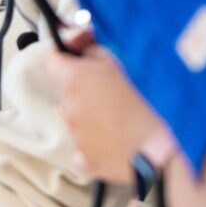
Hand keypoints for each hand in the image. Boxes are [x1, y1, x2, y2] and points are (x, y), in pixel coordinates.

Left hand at [46, 42, 159, 182]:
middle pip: (65, 91)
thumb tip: (82, 49)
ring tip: (117, 117)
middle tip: (109, 91)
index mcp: (73, 81)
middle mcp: (67, 107)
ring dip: (88, 114)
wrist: (155, 152)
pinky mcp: (81, 157)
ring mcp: (72, 134)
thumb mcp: (120, 67)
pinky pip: (82, 145)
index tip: (75, 56)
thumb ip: (94, 54)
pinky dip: (94, 141)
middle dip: (81, 88)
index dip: (63, 55)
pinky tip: (115, 139)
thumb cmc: (144, 106)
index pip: (50, 60)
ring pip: (74, 118)